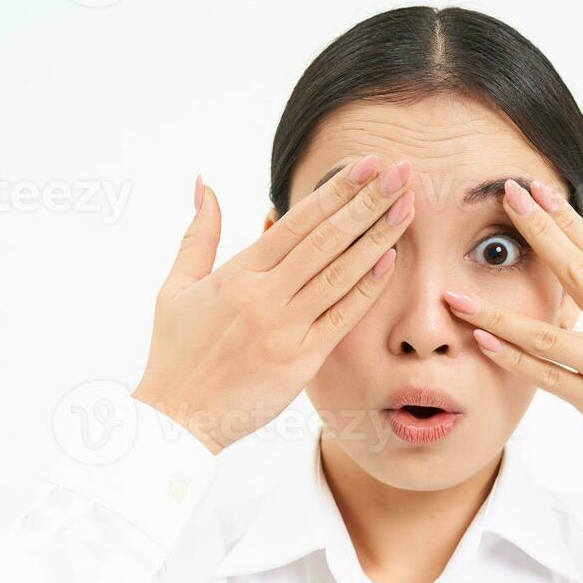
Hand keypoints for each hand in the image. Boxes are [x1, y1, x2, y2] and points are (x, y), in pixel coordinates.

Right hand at [132, 157, 415, 453]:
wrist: (177, 418)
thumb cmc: (175, 353)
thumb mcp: (176, 287)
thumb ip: (199, 234)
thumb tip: (206, 184)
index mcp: (237, 273)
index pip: (297, 221)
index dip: (335, 190)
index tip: (366, 164)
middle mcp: (264, 296)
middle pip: (326, 239)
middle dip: (367, 202)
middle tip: (402, 171)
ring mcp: (284, 328)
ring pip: (339, 274)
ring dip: (378, 238)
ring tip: (407, 206)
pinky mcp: (300, 361)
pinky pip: (340, 319)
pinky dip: (366, 289)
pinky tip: (390, 260)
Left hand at [443, 178, 582, 517]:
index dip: (567, 220)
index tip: (538, 193)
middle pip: (574, 273)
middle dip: (537, 232)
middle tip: (505, 198)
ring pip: (544, 332)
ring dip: (495, 311)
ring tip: (455, 292)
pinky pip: (546, 378)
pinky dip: (511, 358)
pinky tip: (481, 339)